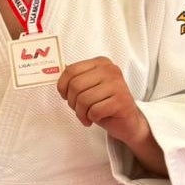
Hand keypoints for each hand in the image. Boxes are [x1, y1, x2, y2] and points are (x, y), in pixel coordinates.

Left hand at [58, 57, 166, 173]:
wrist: (128, 122)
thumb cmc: (104, 103)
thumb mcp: (89, 86)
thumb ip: (76, 77)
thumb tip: (57, 69)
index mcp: (100, 62)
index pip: (71, 70)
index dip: (62, 86)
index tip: (65, 96)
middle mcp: (110, 70)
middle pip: (76, 85)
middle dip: (72, 102)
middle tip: (78, 109)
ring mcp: (118, 85)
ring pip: (84, 99)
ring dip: (81, 113)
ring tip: (87, 116)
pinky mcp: (122, 101)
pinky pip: (95, 111)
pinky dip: (92, 118)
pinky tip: (97, 118)